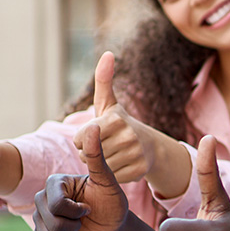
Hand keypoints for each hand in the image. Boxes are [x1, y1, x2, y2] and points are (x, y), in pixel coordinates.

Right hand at [34, 123, 127, 230]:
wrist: (114, 226)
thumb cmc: (112, 201)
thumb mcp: (107, 180)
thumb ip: (97, 156)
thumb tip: (94, 126)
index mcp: (54, 183)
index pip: (57, 204)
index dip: (76, 211)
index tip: (89, 207)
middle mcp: (42, 200)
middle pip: (51, 223)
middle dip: (74, 226)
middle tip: (85, 219)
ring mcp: (40, 220)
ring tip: (78, 229)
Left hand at [78, 51, 162, 185]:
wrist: (150, 146)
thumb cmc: (120, 124)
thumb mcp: (108, 103)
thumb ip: (103, 79)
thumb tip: (108, 53)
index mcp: (114, 119)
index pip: (80, 138)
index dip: (82, 139)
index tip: (95, 134)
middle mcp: (127, 135)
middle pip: (87, 154)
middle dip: (91, 152)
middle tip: (105, 146)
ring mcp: (135, 153)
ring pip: (99, 167)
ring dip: (100, 164)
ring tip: (112, 155)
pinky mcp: (140, 170)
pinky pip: (111, 177)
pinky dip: (112, 175)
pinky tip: (121, 165)